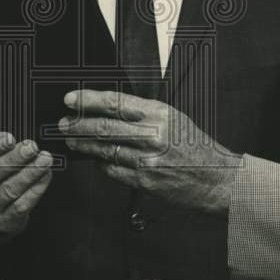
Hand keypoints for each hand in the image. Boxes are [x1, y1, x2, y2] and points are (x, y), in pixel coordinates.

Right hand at [0, 132, 52, 241]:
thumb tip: (22, 143)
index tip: (10, 138)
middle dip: (14, 159)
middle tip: (31, 147)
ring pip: (8, 190)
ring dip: (29, 173)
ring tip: (44, 160)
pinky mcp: (2, 221)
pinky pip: (21, 205)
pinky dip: (36, 189)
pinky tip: (45, 176)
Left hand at [59, 89, 242, 216]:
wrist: (216, 178)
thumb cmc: (195, 146)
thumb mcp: (172, 118)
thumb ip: (142, 113)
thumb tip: (109, 109)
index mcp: (159, 114)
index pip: (115, 103)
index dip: (89, 100)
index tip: (71, 99)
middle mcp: (152, 135)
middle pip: (104, 127)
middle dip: (78, 124)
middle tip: (62, 123)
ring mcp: (147, 159)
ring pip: (105, 149)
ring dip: (84, 144)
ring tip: (72, 139)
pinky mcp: (145, 180)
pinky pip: (114, 170)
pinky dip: (102, 163)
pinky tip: (97, 159)